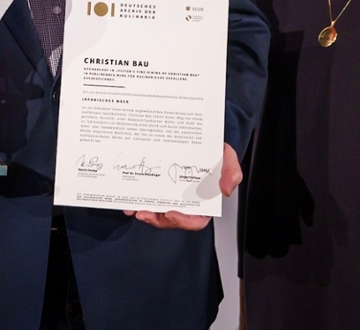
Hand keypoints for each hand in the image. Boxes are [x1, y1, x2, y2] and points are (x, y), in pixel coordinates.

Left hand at [124, 142, 241, 229]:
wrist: (201, 137)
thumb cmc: (216, 151)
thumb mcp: (228, 158)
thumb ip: (231, 173)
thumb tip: (226, 190)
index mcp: (204, 202)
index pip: (196, 220)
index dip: (184, 221)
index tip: (171, 214)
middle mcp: (186, 201)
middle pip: (172, 218)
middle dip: (157, 219)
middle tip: (144, 213)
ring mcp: (171, 195)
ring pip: (157, 211)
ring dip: (145, 213)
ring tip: (133, 208)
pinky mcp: (159, 186)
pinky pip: (147, 196)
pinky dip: (137, 200)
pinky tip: (128, 200)